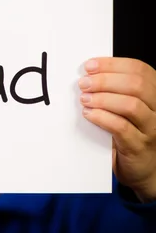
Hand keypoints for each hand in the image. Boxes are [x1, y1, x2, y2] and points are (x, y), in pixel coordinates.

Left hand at [79, 57, 155, 199]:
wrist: (142, 167)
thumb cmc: (130, 132)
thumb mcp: (126, 107)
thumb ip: (115, 90)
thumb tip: (89, 74)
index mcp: (155, 93)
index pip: (139, 69)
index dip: (113, 64)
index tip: (90, 66)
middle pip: (136, 85)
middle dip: (105, 80)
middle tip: (84, 83)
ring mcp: (152, 128)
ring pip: (130, 105)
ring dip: (102, 98)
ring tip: (84, 98)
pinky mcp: (139, 146)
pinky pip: (121, 127)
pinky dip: (102, 117)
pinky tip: (89, 114)